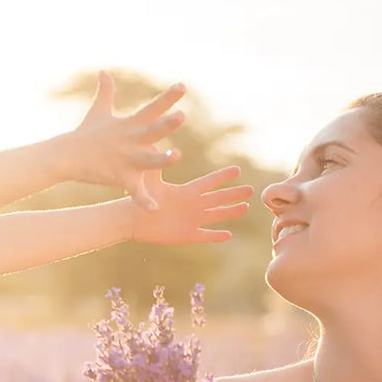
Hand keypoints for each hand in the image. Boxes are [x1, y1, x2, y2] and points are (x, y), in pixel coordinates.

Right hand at [60, 72, 186, 209]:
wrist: (66, 155)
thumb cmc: (85, 133)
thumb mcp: (98, 111)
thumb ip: (106, 92)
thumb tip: (103, 71)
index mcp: (130, 125)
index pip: (152, 108)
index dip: (168, 97)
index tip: (183, 86)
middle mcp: (131, 140)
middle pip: (152, 131)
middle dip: (166, 124)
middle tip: (181, 116)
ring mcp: (125, 159)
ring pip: (148, 160)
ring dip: (162, 159)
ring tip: (177, 156)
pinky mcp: (119, 176)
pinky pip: (134, 190)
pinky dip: (143, 200)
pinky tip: (155, 208)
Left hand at [130, 166, 253, 244]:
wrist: (131, 221)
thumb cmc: (138, 199)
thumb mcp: (149, 182)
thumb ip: (156, 167)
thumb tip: (155, 145)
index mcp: (186, 192)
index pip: (209, 182)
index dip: (223, 177)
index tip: (237, 170)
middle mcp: (191, 205)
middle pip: (218, 198)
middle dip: (234, 194)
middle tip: (251, 190)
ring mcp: (190, 220)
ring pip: (216, 215)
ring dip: (230, 212)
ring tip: (245, 207)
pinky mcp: (186, 235)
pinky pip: (205, 236)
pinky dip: (216, 236)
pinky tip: (228, 234)